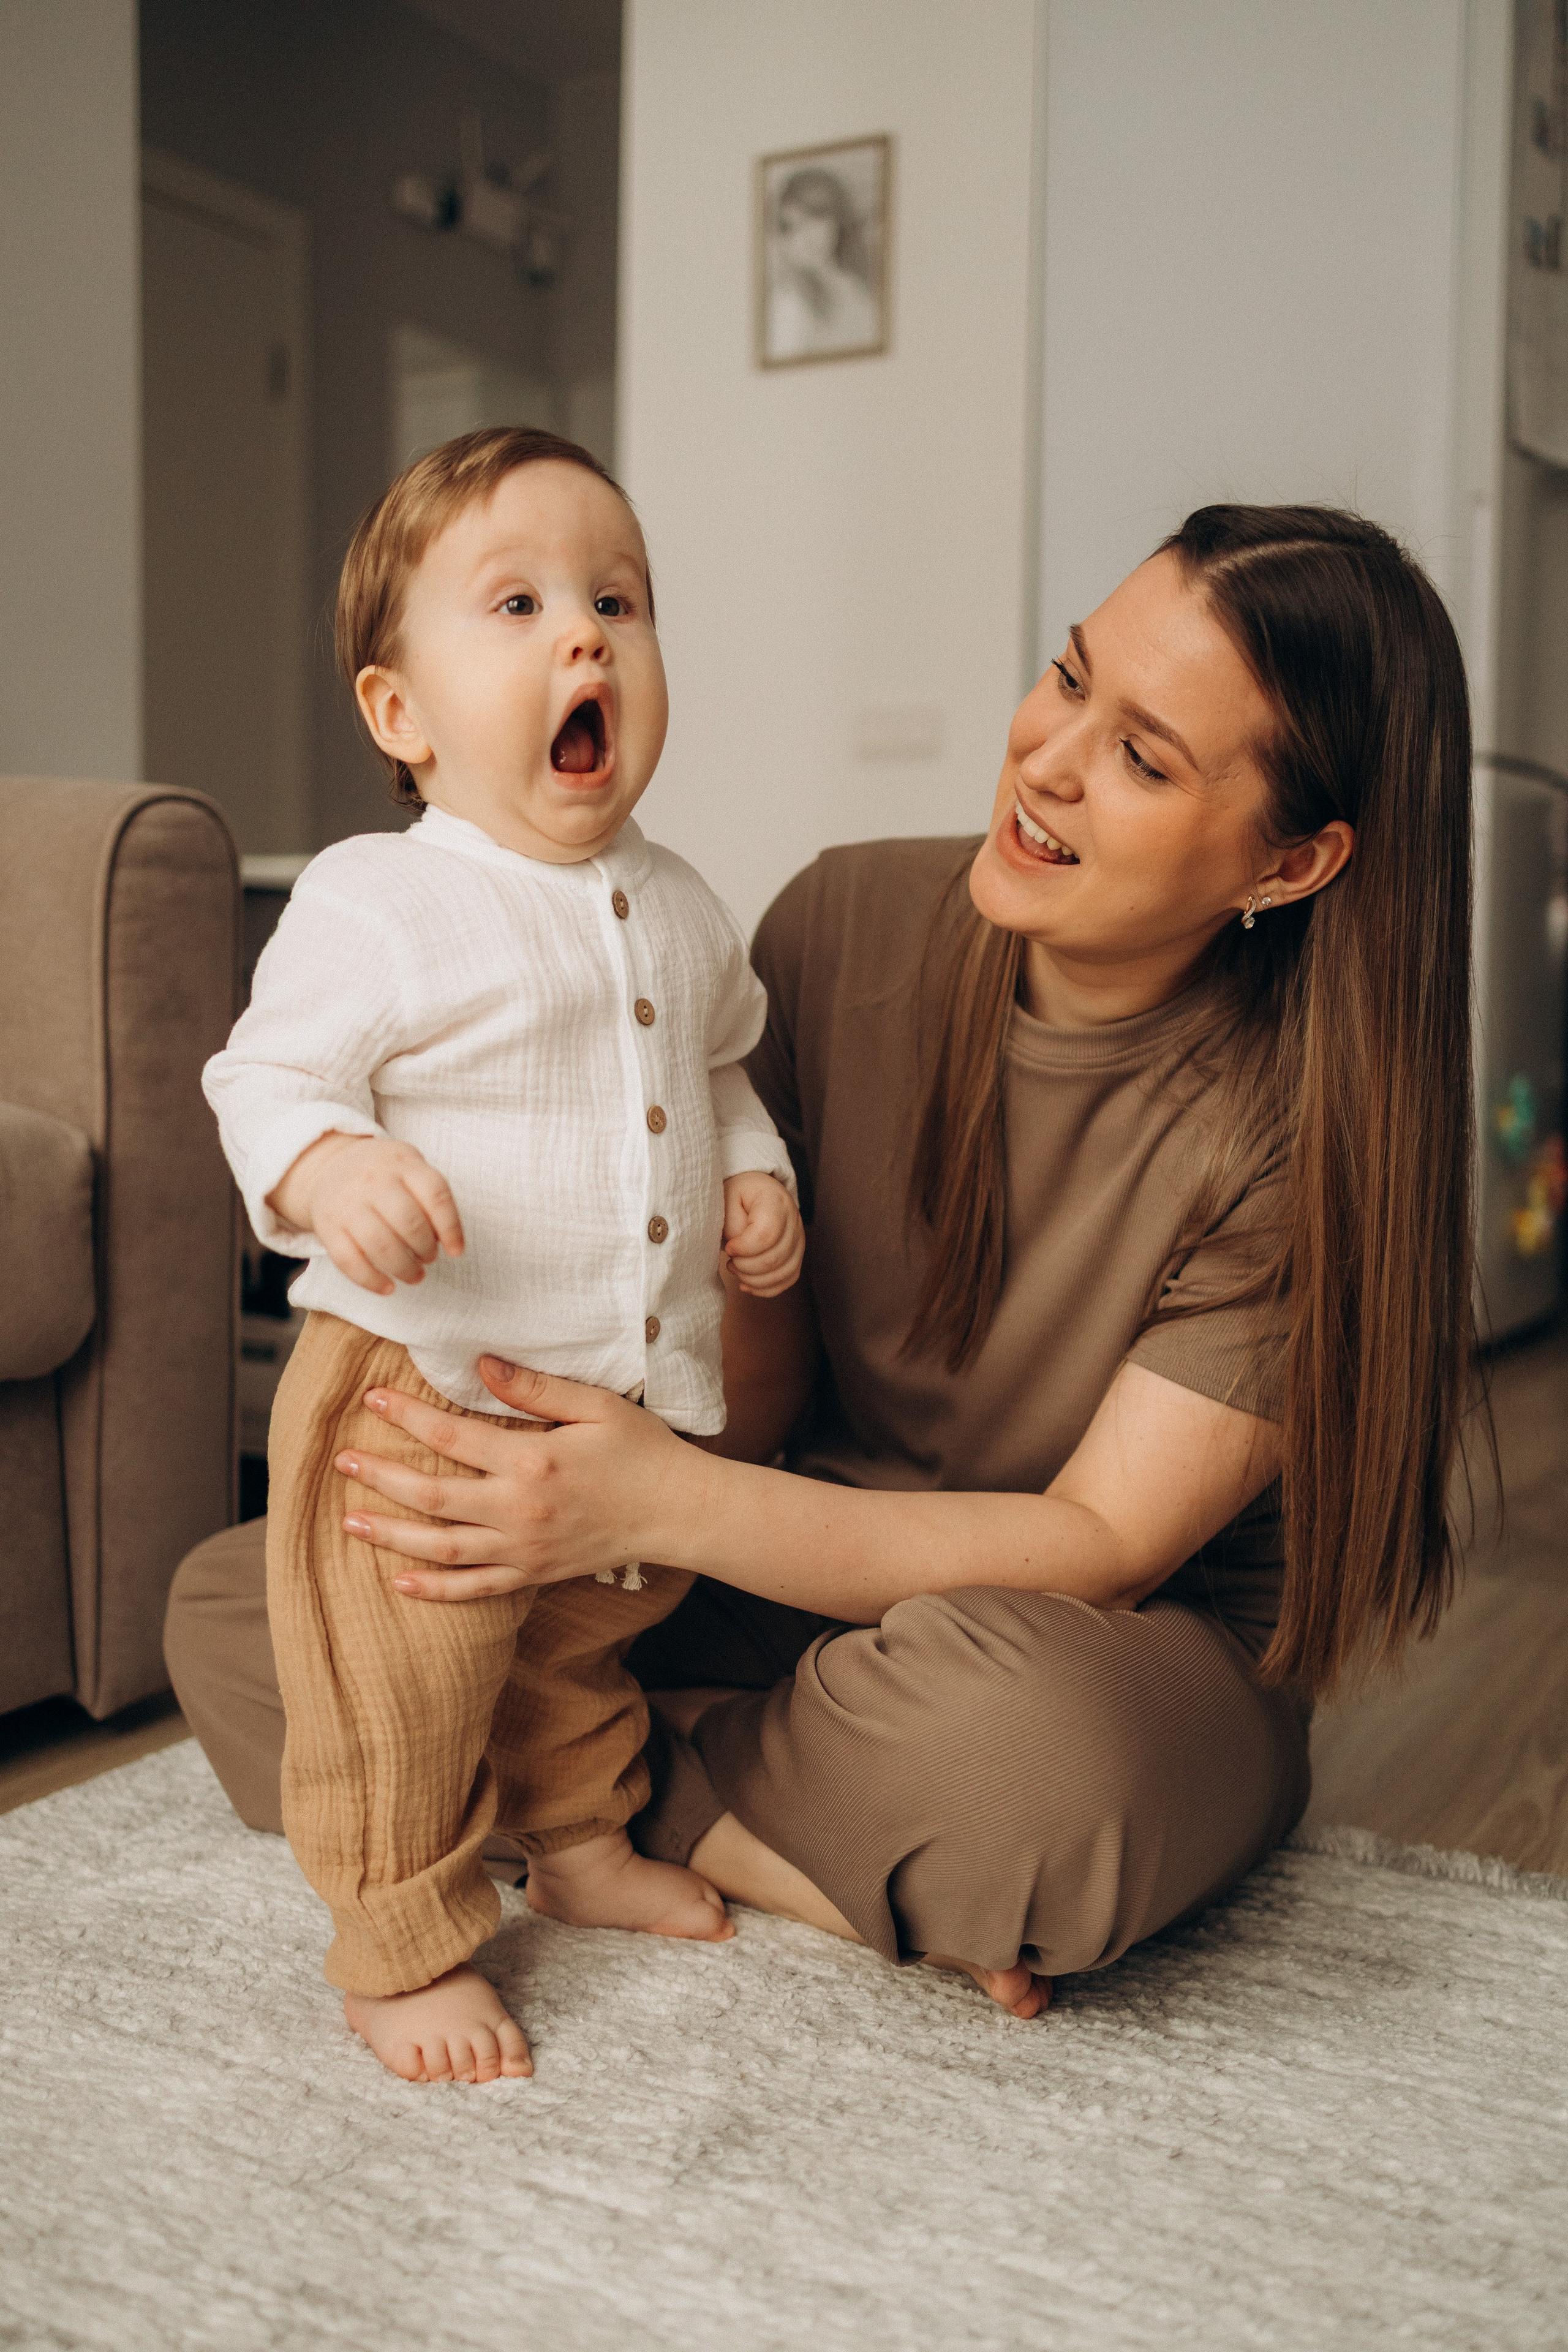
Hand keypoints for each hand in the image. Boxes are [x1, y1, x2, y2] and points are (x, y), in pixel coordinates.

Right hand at [268, 1131, 463, 1296]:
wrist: (329, 1166)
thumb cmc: (383, 1175)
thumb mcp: (410, 1168)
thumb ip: (431, 1197)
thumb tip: (447, 1241)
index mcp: (402, 1163)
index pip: (435, 1195)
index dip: (451, 1227)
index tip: (457, 1251)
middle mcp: (373, 1181)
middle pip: (409, 1222)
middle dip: (426, 1249)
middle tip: (429, 1258)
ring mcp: (347, 1204)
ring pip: (380, 1245)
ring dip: (404, 1268)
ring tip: (415, 1275)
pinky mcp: (328, 1228)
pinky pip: (349, 1261)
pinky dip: (371, 1280)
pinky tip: (388, 1287)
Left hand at [335, 1360, 708, 1599]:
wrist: (677, 1511)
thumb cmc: (641, 1450)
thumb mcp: (596, 1404)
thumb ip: (535, 1387)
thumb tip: (481, 1365)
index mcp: (533, 1460)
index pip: (451, 1435)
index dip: (406, 1417)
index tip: (372, 1401)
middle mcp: (520, 1509)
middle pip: (433, 1496)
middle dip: (381, 1477)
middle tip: (342, 1460)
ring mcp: (524, 1548)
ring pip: (441, 1547)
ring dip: (391, 1534)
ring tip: (349, 1519)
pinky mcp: (533, 1574)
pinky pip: (474, 1589)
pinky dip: (434, 1589)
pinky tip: (399, 1583)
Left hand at [722, 1171, 803, 1297]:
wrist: (751, 1190)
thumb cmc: (736, 1195)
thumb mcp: (726, 1199)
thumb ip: (732, 1225)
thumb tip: (739, 1253)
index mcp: (775, 1200)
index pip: (766, 1234)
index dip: (743, 1248)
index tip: (729, 1247)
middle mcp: (793, 1219)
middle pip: (775, 1258)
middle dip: (746, 1266)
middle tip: (730, 1259)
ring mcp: (798, 1237)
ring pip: (784, 1272)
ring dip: (754, 1279)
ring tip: (736, 1269)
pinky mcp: (796, 1253)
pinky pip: (788, 1279)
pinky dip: (766, 1288)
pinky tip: (747, 1284)